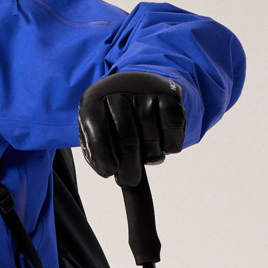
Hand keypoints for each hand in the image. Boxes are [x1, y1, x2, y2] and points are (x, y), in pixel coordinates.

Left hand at [78, 72, 185, 187]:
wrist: (137, 87)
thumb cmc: (112, 118)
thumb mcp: (95, 132)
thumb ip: (96, 153)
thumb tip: (108, 171)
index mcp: (93, 99)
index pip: (95, 125)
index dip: (102, 151)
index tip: (110, 172)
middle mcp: (119, 89)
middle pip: (126, 135)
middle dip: (129, 165)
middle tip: (130, 180)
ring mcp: (146, 89)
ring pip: (152, 138)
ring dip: (151, 155)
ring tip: (145, 150)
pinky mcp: (170, 93)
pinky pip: (173, 131)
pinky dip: (170, 146)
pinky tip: (162, 142)